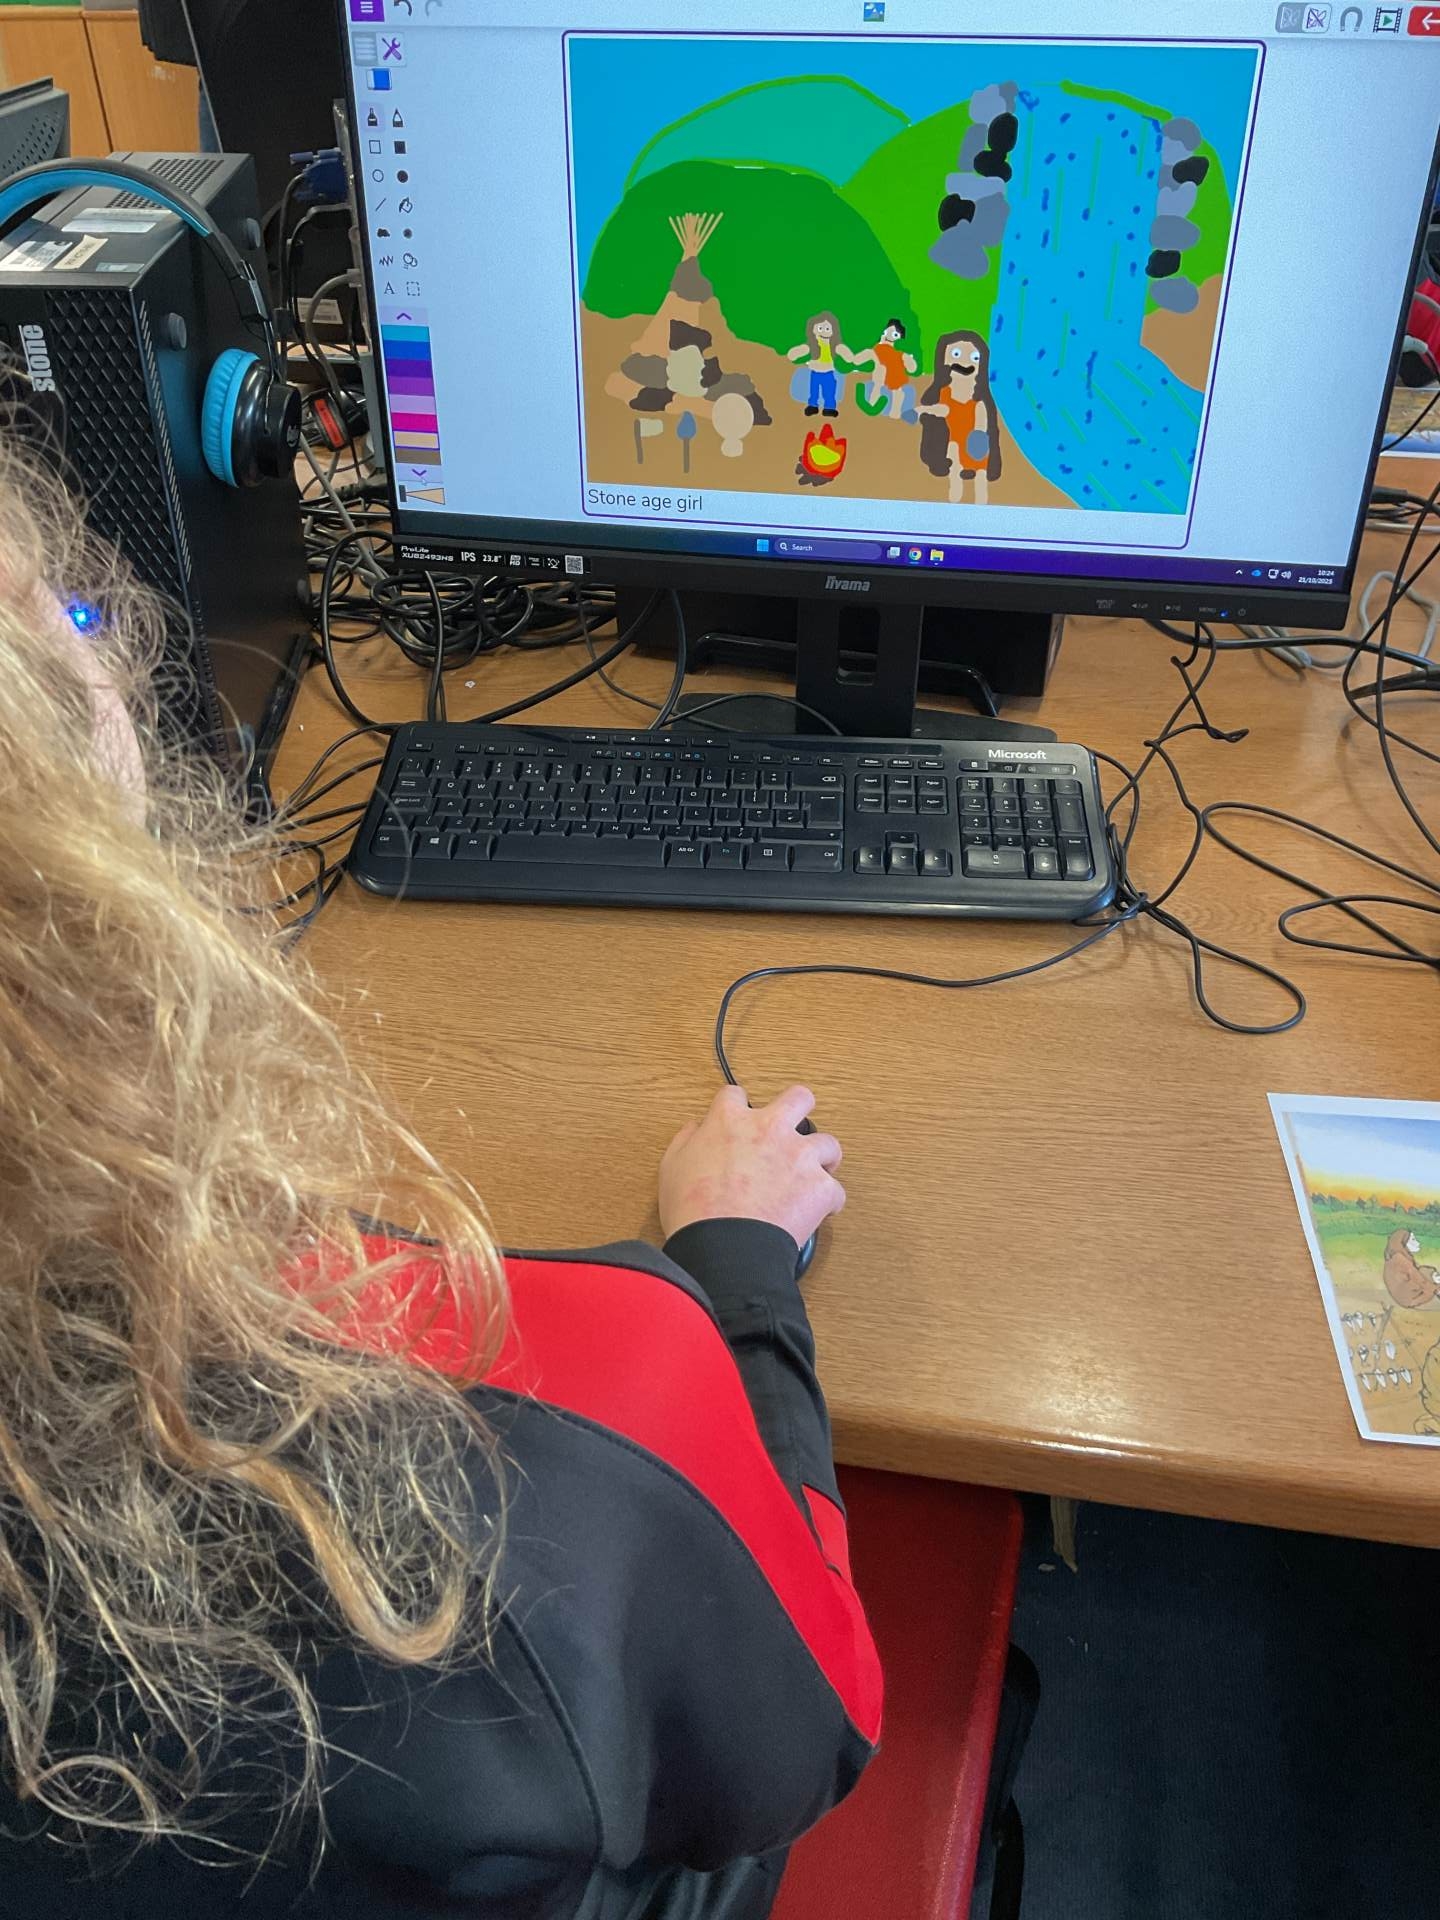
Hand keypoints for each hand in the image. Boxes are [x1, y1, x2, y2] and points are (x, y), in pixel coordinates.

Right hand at [660, 1085, 844, 1251]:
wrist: (723, 1247)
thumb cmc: (693, 1211)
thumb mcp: (671, 1168)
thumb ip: (686, 1140)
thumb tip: (696, 1129)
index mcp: (730, 1121)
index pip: (735, 1095)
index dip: (736, 1107)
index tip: (738, 1119)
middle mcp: (770, 1129)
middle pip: (799, 1098)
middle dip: (799, 1109)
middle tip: (792, 1128)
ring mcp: (800, 1156)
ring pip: (828, 1143)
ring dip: (821, 1158)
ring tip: (812, 1175)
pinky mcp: (820, 1186)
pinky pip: (834, 1191)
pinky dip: (826, 1202)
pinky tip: (816, 1213)